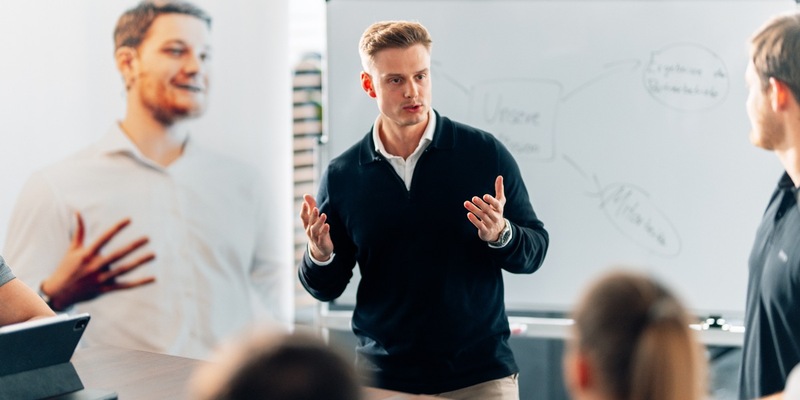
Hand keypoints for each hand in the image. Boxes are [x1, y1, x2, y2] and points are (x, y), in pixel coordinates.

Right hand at [41, 213, 155, 309]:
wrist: (59, 293)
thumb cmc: (67, 268)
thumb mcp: (73, 249)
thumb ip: (79, 231)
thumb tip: (77, 212)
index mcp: (87, 254)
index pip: (104, 238)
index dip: (117, 228)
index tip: (130, 219)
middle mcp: (95, 266)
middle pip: (117, 255)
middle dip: (133, 246)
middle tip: (148, 238)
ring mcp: (100, 279)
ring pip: (123, 270)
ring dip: (139, 262)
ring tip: (153, 254)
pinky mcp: (105, 289)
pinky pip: (125, 286)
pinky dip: (139, 283)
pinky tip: (153, 278)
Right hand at [300, 194, 333, 260]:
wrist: (320, 248)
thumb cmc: (317, 229)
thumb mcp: (314, 218)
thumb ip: (311, 206)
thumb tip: (306, 195)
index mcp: (307, 223)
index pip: (303, 216)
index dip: (303, 210)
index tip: (304, 203)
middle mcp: (309, 230)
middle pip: (310, 222)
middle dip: (312, 215)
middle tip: (315, 208)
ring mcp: (315, 237)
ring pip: (315, 229)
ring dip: (319, 222)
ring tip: (324, 215)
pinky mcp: (321, 242)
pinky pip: (322, 237)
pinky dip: (324, 231)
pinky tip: (327, 225)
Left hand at [464, 175, 506, 241]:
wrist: (499, 232)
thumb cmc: (497, 212)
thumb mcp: (500, 202)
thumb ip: (499, 189)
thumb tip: (500, 176)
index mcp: (499, 209)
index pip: (496, 204)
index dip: (491, 200)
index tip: (485, 196)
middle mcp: (496, 217)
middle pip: (488, 210)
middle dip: (481, 204)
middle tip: (473, 198)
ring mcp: (490, 224)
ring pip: (482, 217)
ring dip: (474, 210)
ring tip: (466, 203)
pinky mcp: (485, 230)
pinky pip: (480, 225)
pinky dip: (474, 220)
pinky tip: (468, 214)